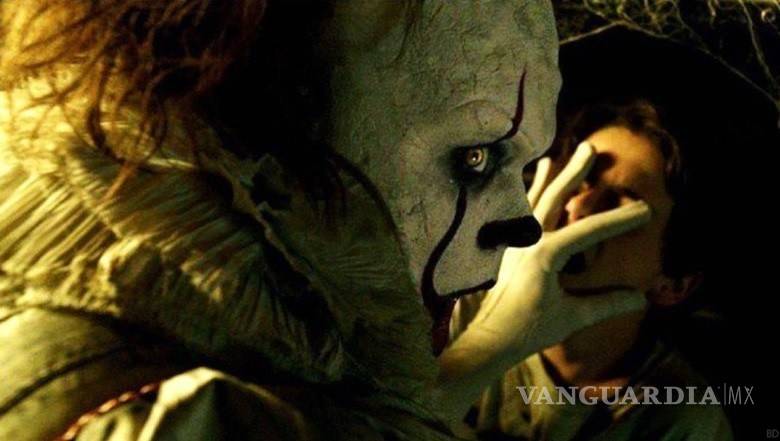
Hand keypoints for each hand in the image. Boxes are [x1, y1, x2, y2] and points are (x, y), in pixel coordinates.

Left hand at [434, 142, 650, 421]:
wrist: (490, 340)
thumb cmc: (530, 330)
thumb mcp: (573, 317)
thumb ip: (606, 304)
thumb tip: (641, 298)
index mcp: (544, 255)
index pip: (589, 231)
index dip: (619, 219)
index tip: (647, 209)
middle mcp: (527, 242)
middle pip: (553, 199)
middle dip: (573, 173)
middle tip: (589, 148)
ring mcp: (513, 244)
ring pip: (531, 203)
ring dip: (544, 180)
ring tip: (550, 158)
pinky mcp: (507, 251)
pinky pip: (518, 217)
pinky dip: (525, 200)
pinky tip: (527, 193)